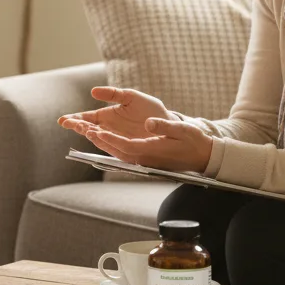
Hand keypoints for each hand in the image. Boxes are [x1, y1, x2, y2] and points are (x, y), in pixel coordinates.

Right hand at [59, 86, 170, 143]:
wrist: (168, 124)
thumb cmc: (150, 109)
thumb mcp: (131, 96)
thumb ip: (113, 94)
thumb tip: (93, 91)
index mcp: (107, 116)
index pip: (86, 118)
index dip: (74, 119)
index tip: (63, 120)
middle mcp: (109, 129)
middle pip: (88, 129)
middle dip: (78, 126)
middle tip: (69, 123)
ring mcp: (117, 139)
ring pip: (98, 137)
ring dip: (89, 133)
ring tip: (82, 127)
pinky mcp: (126, 147)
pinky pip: (112, 145)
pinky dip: (103, 140)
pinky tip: (97, 135)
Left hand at [59, 87, 212, 172]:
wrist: (201, 156)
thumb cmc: (193, 141)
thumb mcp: (182, 130)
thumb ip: (165, 126)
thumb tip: (149, 123)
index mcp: (151, 152)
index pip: (125, 146)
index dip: (110, 139)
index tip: (96, 131)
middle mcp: (144, 159)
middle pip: (116, 150)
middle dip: (99, 140)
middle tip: (82, 129)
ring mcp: (143, 161)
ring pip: (117, 152)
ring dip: (103, 143)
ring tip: (87, 131)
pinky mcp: (144, 159)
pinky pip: (123, 153)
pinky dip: (111, 145)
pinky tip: (104, 138)